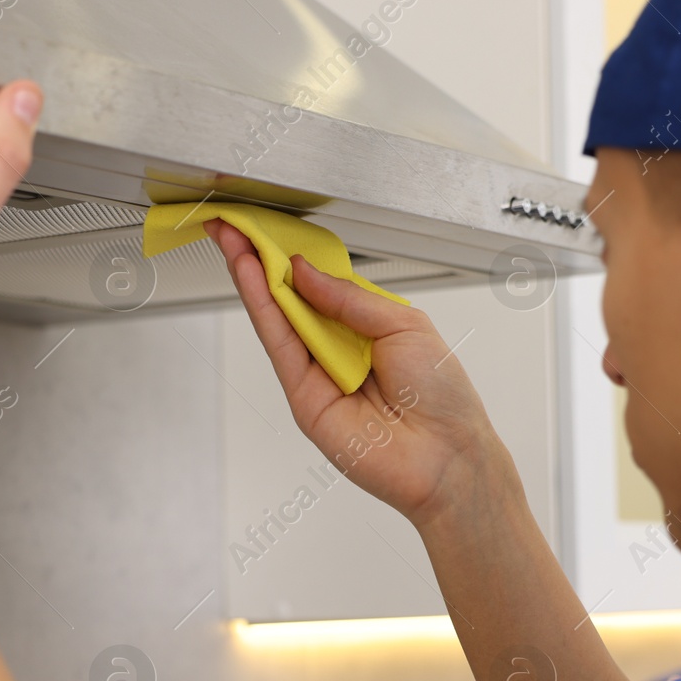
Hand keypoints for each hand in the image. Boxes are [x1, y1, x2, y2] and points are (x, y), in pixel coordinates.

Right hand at [206, 219, 514, 529]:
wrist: (448, 455)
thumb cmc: (443, 396)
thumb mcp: (403, 324)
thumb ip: (349, 297)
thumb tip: (303, 271)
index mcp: (366, 326)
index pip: (319, 283)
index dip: (293, 255)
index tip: (268, 227)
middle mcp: (338, 348)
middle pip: (290, 297)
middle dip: (260, 259)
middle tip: (233, 225)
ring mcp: (317, 374)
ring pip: (277, 318)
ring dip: (252, 276)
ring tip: (233, 239)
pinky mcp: (304, 398)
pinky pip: (279, 346)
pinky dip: (262, 309)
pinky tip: (251, 276)